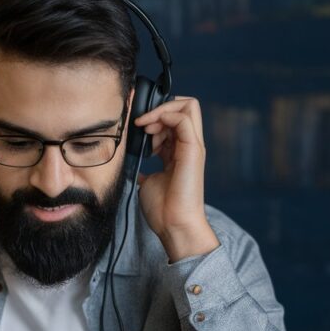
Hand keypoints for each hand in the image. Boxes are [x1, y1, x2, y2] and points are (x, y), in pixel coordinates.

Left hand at [132, 96, 219, 261]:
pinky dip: (165, 116)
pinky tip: (150, 131)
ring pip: (188, 105)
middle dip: (161, 107)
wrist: (173, 225)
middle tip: (143, 124)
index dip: (157, 117)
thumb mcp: (149, 182)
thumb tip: (136, 168)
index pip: (175, 119)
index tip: (139, 129)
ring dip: (161, 111)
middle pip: (186, 106)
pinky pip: (184, 118)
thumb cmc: (163, 209)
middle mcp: (189, 146)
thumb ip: (146, 170)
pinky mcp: (193, 150)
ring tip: (145, 129)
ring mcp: (193, 146)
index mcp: (180, 152)